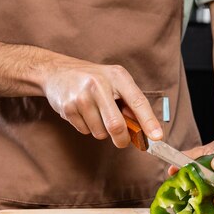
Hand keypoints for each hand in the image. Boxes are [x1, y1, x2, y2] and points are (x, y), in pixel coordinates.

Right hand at [41, 55, 162, 146]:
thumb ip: (129, 103)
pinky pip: (85, 131)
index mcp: (117, 76)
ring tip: (96, 115)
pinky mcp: (68, 108)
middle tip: (123, 141)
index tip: (156, 137)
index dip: (148, 121)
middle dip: (122, 140)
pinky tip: (82, 113)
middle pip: (116, 125)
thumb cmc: (92, 79)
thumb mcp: (114, 82)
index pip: (137, 102)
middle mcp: (99, 85)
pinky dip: (87, 128)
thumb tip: (145, 129)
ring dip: (102, 131)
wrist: (57, 72)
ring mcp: (81, 97)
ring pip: (100, 133)